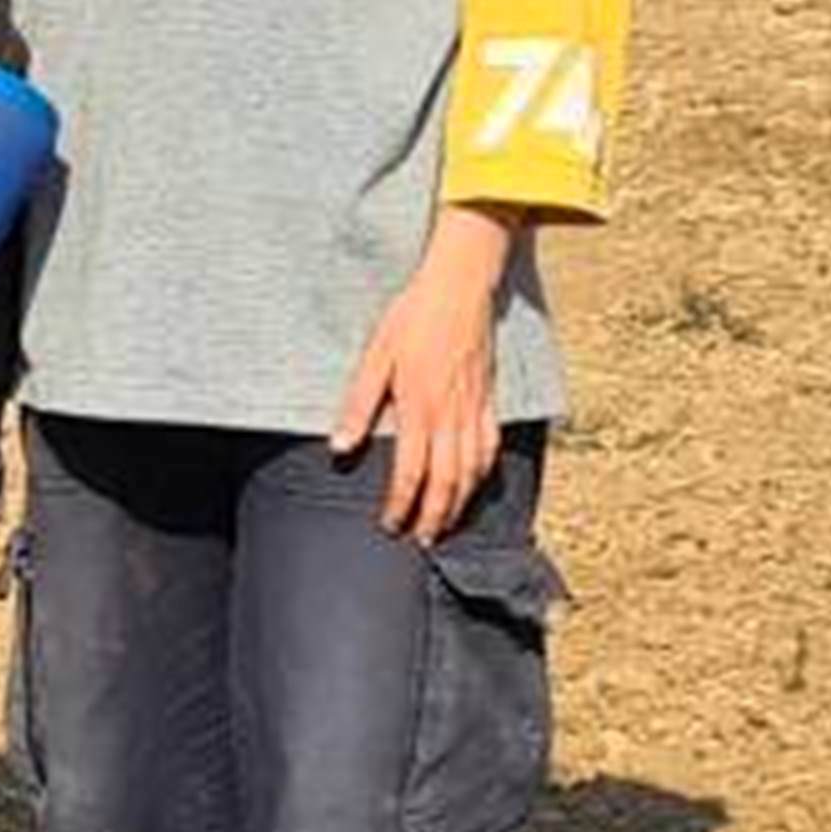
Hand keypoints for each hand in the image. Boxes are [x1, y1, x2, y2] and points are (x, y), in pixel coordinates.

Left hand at [332, 208, 516, 541]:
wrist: (458, 290)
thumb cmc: (410, 320)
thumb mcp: (373, 358)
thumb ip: (358, 405)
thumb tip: (340, 448)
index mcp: (419, 407)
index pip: (411, 472)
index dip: (401, 504)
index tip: (390, 525)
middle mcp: (451, 415)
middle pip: (447, 482)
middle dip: (434, 517)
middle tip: (420, 541)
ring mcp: (475, 409)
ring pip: (473, 471)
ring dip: (460, 503)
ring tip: (444, 525)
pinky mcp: (489, 400)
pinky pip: (490, 447)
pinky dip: (483, 475)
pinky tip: (473, 485)